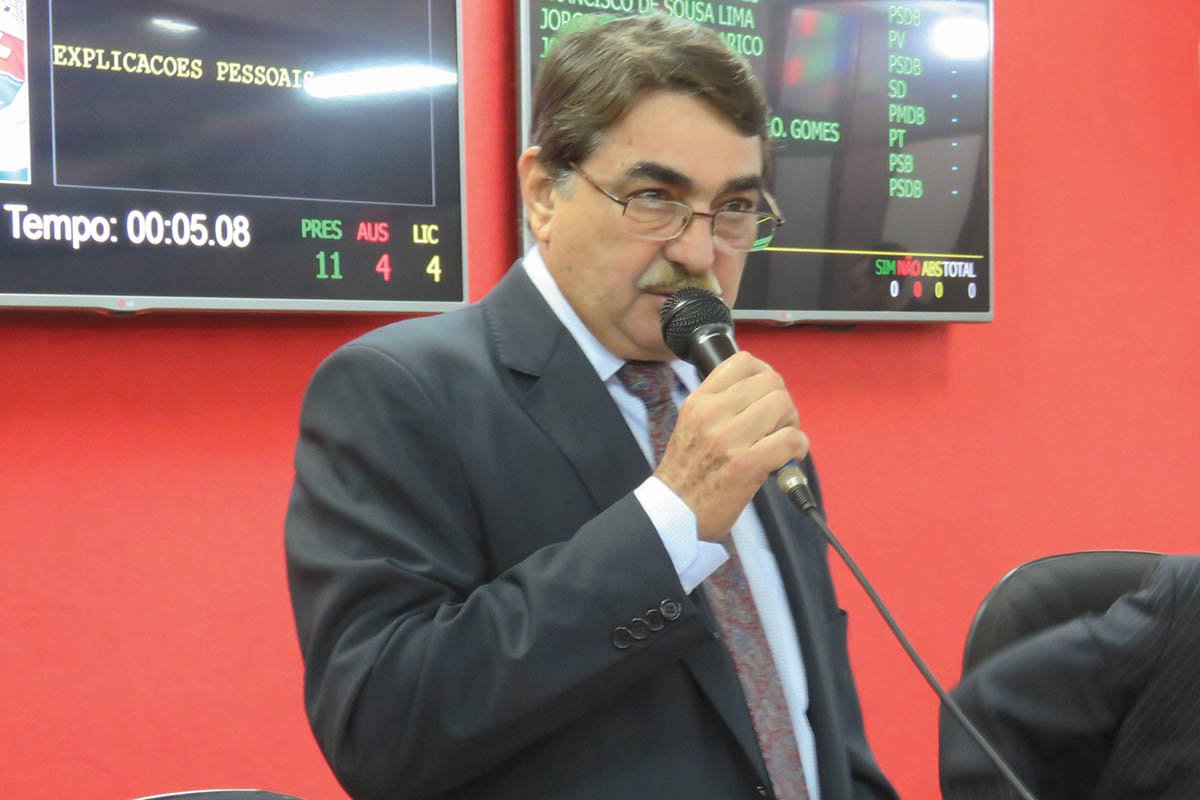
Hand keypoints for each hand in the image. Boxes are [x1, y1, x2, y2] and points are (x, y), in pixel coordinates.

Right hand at [654, 351, 808, 540]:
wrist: (674, 512)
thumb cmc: (687, 471)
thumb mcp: (691, 424)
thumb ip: (719, 404)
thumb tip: (759, 390)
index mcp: (699, 401)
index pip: (742, 361)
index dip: (765, 373)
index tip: (766, 394)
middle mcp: (713, 414)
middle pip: (771, 382)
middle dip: (782, 402)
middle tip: (776, 424)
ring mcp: (729, 439)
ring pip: (782, 405)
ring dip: (791, 423)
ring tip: (781, 440)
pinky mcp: (747, 465)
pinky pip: (790, 440)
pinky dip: (798, 447)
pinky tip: (789, 457)